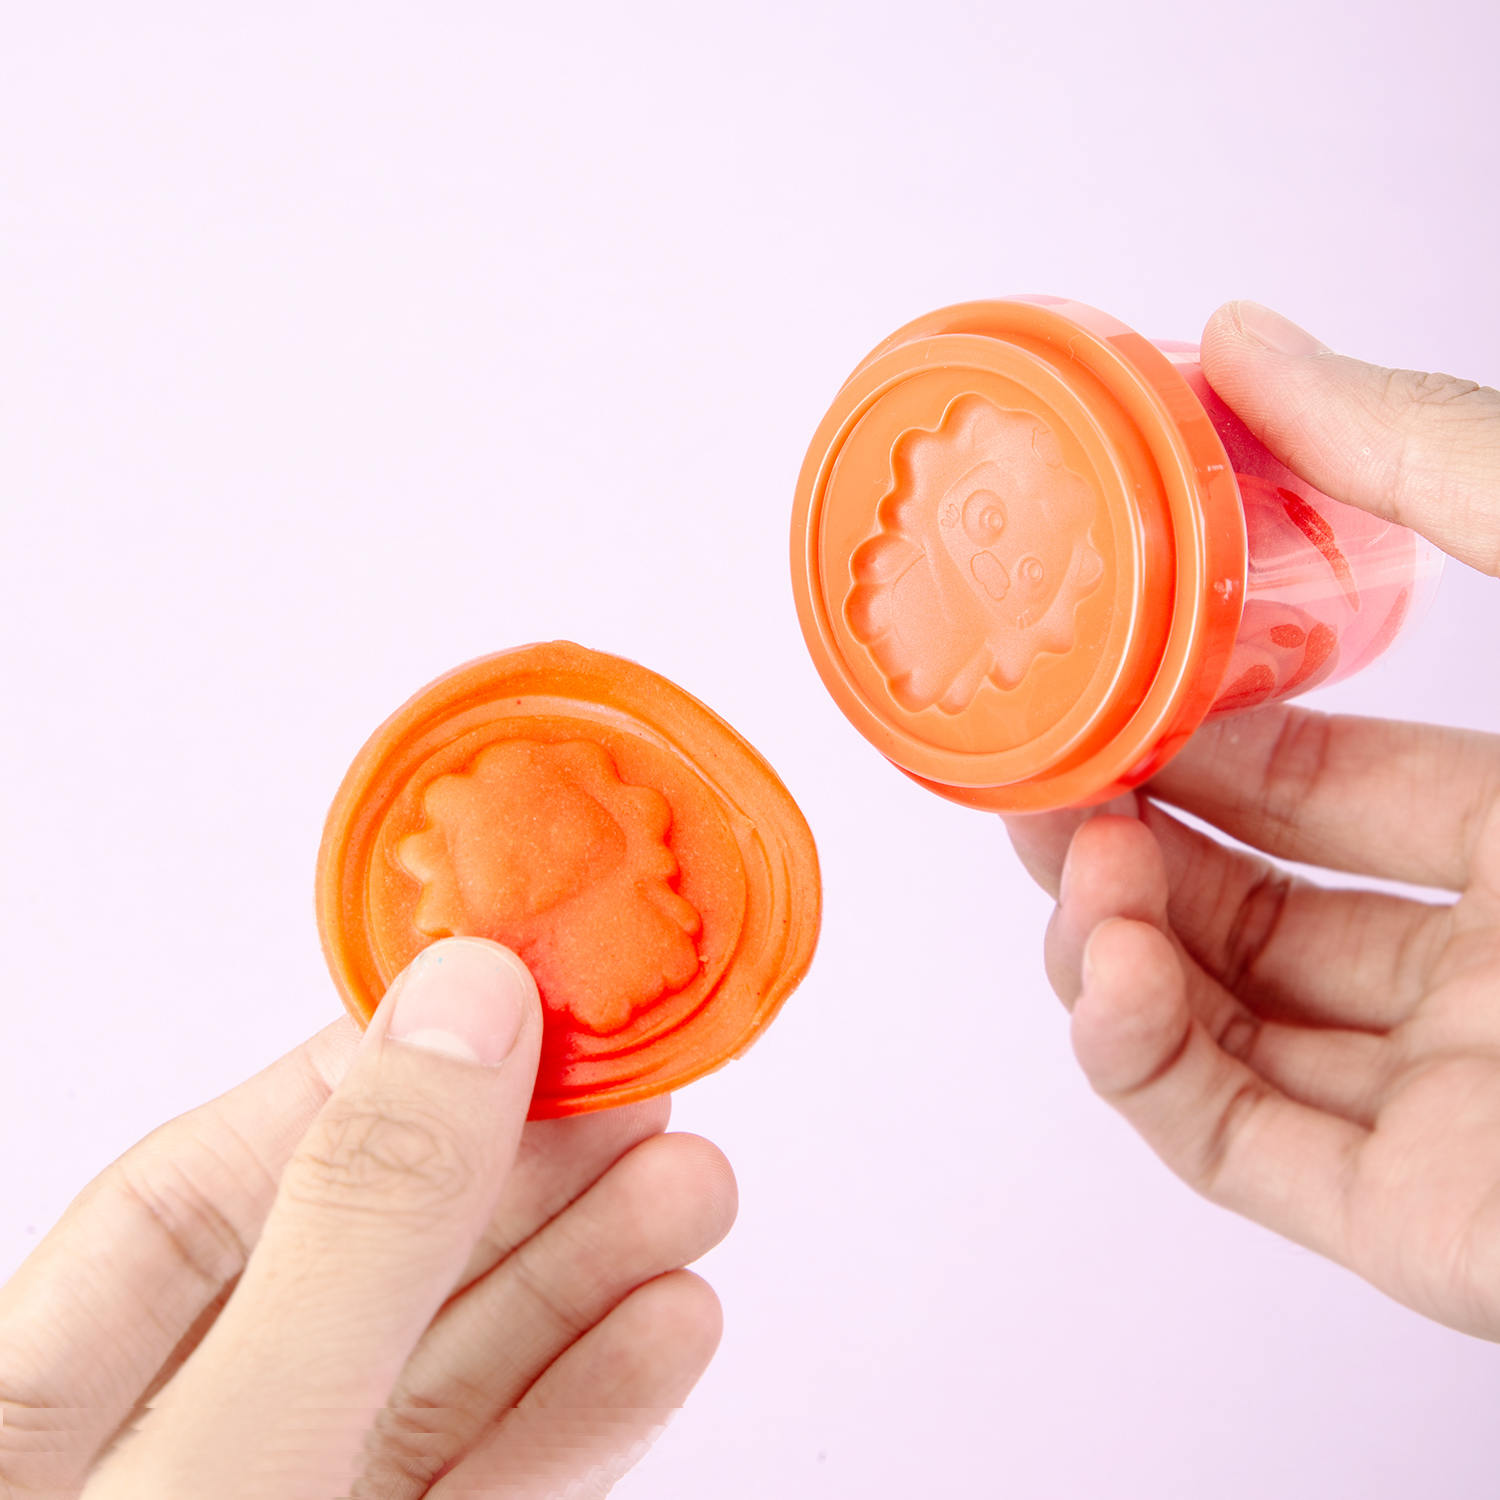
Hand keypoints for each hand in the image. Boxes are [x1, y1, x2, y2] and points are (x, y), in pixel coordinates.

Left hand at [0, 937, 735, 1496]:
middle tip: (647, 1084)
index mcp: (43, 1393)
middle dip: (520, 1168)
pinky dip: (591, 1404)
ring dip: (585, 1272)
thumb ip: (353, 1238)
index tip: (511, 993)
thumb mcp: (225, 1451)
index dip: (373, 1071)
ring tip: (693, 1184)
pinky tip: (668, 1322)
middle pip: (360, 1261)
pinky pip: (496, 1476)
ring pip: (447, 1366)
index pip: (210, 1180)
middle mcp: (172, 1444)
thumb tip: (463, 1007)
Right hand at [1006, 300, 1499, 1339]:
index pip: (1318, 787)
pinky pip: (1227, 1140)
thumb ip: (1426, 456)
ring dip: (1107, 944)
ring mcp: (1449, 1100)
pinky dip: (1135, 1061)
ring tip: (1081, 874)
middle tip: (1043, 792)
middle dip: (1120, 843)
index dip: (1189, 742)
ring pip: (1212, 1024)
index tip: (1092, 704)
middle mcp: (1490, 967)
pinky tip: (1104, 977)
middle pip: (1241, 907)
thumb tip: (1244, 338)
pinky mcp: (1417, 1222)